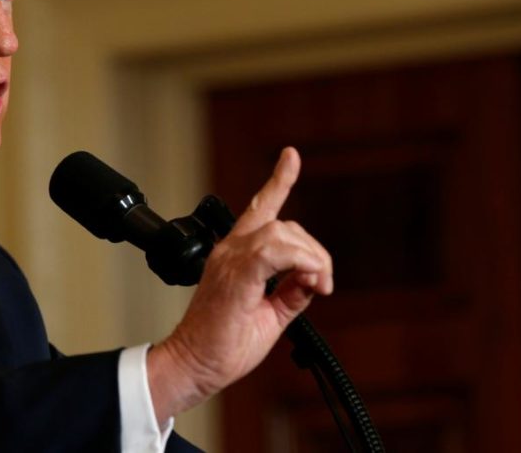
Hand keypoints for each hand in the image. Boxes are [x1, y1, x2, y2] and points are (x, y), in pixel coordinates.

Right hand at [146, 147, 333, 421]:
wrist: (196, 363)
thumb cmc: (224, 344)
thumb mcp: (270, 314)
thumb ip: (290, 291)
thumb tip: (313, 278)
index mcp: (236, 256)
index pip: (260, 209)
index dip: (278, 181)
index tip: (291, 156)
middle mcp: (231, 250)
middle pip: (286, 225)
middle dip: (315, 252)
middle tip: (323, 285)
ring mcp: (231, 260)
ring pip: (284, 233)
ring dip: (311, 259)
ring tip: (318, 287)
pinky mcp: (235, 273)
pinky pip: (274, 251)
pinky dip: (300, 262)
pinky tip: (310, 282)